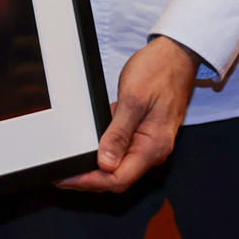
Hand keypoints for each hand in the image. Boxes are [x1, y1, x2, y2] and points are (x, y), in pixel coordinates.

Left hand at [57, 36, 196, 193]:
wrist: (175, 56)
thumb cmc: (159, 72)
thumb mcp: (133, 100)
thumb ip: (119, 133)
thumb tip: (105, 163)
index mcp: (153, 146)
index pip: (119, 178)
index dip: (91, 182)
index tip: (69, 178)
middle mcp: (153, 150)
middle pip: (118, 177)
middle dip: (89, 179)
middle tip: (63, 174)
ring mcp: (148, 142)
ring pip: (119, 165)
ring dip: (95, 168)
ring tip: (71, 164)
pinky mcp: (143, 133)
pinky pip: (122, 150)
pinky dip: (104, 152)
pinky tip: (88, 148)